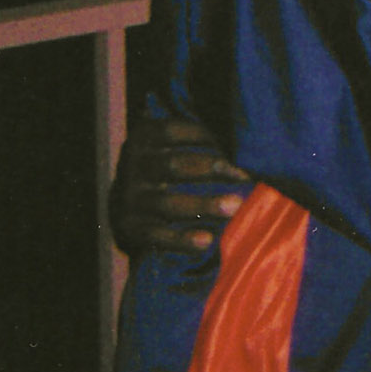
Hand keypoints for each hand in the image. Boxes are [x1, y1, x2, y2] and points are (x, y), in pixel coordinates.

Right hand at [109, 118, 249, 255]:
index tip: (237, 145)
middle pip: (174, 165)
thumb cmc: (163, 169)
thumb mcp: (168, 146)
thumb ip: (197, 138)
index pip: (172, 131)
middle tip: (244, 176)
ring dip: (204, 205)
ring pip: (168, 203)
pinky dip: (182, 238)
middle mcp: (133, 166)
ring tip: (236, 207)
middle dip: (210, 169)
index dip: (205, 136)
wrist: (126, 205)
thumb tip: (242, 138)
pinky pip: (157, 235)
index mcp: (143, 139)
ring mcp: (130, 199)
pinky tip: (207, 241)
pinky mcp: (131, 228)